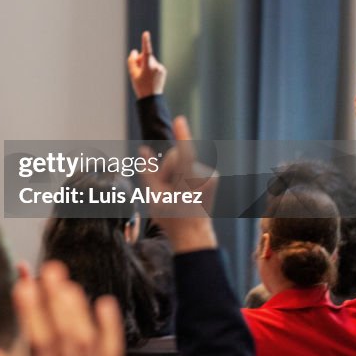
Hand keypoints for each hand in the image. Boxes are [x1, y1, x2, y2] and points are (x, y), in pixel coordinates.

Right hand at [0, 261, 123, 355]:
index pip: (39, 342)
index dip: (31, 311)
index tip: (23, 283)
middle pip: (65, 333)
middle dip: (56, 299)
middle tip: (49, 268)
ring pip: (88, 339)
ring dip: (78, 307)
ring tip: (67, 281)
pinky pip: (113, 354)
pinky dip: (110, 329)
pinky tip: (105, 304)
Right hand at [127, 31, 165, 99]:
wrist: (151, 99)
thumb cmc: (140, 86)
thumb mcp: (132, 74)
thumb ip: (132, 61)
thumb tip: (135, 51)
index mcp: (148, 66)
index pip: (146, 51)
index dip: (145, 42)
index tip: (145, 33)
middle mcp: (156, 66)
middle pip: (145, 56)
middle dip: (140, 61)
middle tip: (137, 72)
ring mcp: (161, 68)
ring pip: (150, 61)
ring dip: (146, 65)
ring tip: (144, 77)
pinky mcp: (163, 70)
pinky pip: (154, 65)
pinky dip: (151, 68)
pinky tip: (149, 78)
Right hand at [139, 116, 217, 252]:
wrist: (193, 235)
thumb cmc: (172, 217)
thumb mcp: (154, 195)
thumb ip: (148, 170)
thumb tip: (143, 150)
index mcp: (188, 179)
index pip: (184, 150)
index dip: (181, 134)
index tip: (180, 120)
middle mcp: (202, 175)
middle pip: (177, 156)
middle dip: (167, 167)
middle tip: (163, 187)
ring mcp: (210, 176)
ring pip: (184, 163)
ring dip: (175, 173)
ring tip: (174, 193)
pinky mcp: (212, 178)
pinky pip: (192, 168)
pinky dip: (184, 176)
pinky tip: (183, 192)